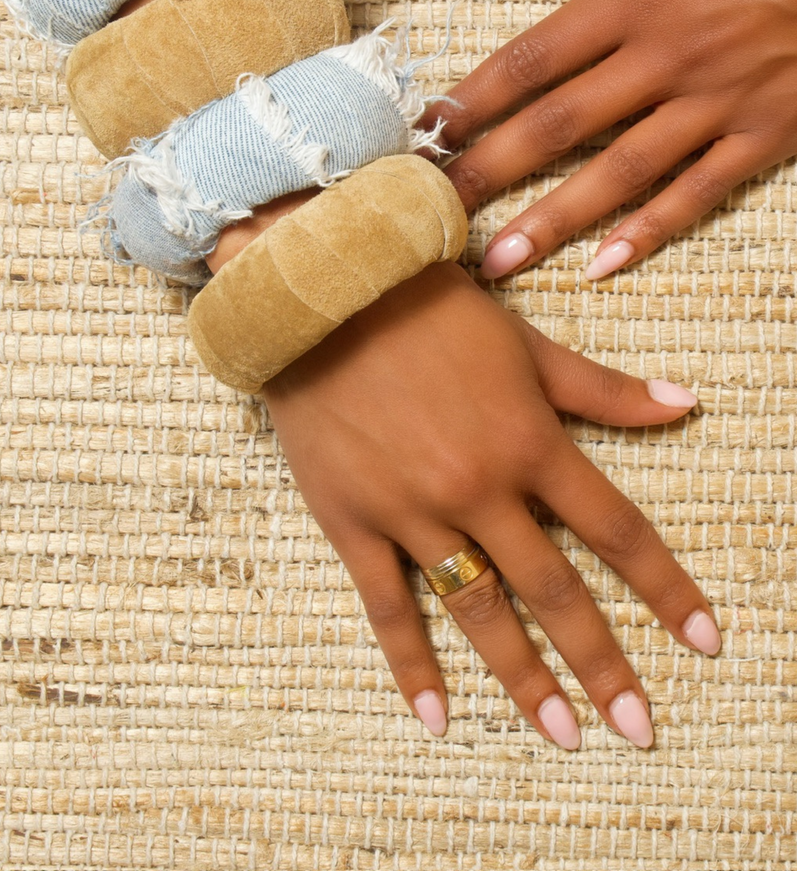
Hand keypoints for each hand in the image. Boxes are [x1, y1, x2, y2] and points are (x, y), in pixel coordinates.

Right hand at [263, 261, 719, 748]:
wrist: (324, 295)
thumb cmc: (432, 311)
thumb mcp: (526, 344)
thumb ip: (603, 388)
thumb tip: (685, 403)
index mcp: (529, 441)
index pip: (616, 529)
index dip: (665, 588)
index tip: (705, 640)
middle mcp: (480, 487)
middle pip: (555, 589)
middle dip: (602, 662)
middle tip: (638, 728)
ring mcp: (414, 511)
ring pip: (479, 609)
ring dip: (524, 678)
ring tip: (562, 734)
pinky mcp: (353, 522)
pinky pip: (386, 607)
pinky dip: (411, 665)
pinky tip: (437, 718)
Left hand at [425, 0, 796, 279]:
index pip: (531, 59)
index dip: (472, 99)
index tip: (424, 134)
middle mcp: (664, 57)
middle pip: (558, 125)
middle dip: (489, 172)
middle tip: (433, 215)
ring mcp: (715, 101)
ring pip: (618, 171)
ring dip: (554, 219)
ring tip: (500, 260)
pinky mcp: (764, 133)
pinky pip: (699, 192)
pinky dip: (651, 229)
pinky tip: (605, 265)